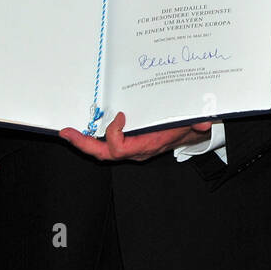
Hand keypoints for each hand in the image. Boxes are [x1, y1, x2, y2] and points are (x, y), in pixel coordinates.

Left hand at [59, 112, 212, 161]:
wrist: (191, 134)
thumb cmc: (187, 127)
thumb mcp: (193, 122)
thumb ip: (198, 123)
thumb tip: (204, 123)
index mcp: (147, 146)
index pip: (121, 148)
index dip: (115, 133)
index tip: (120, 115)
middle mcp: (136, 151)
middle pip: (104, 154)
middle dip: (83, 144)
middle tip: (66, 133)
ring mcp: (130, 149)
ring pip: (102, 152)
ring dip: (85, 142)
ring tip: (69, 132)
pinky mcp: (128, 144)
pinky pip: (107, 146)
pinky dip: (95, 138)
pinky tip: (86, 129)